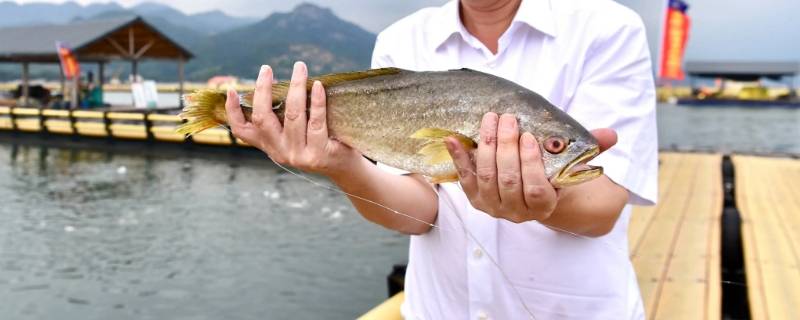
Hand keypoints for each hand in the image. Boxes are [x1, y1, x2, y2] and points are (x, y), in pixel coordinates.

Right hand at [224, 62, 360, 177]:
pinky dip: (317, 101)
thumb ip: (282, 118)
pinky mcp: (319, 154)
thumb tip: (274, 84)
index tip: (230, 90)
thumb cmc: (319, 142)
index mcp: (270, 145)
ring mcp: (298, 155)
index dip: (232, 111)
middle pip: (263, 118)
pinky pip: (316, 122)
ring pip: (292, 116)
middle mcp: (280, 152)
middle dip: (263, 90)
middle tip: (266, 69)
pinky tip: (318, 86)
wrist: (343, 168)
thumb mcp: (295, 134)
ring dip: (295, 87)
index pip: (242, 131)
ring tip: (299, 67)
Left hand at [445, 112, 616, 222]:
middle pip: (508, 179)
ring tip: (490, 119)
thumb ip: (590, 150)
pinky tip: (453, 138)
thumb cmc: (553, 173)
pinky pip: (464, 178)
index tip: (528, 137)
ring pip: (486, 177)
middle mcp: (517, 212)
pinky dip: (458, 157)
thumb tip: (610, 135)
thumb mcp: (572, 163)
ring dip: (485, 146)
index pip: (536, 188)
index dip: (530, 164)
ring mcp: (493, 207)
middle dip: (505, 147)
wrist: (529, 193)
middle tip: (507, 119)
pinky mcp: (475, 199)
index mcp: (544, 205)